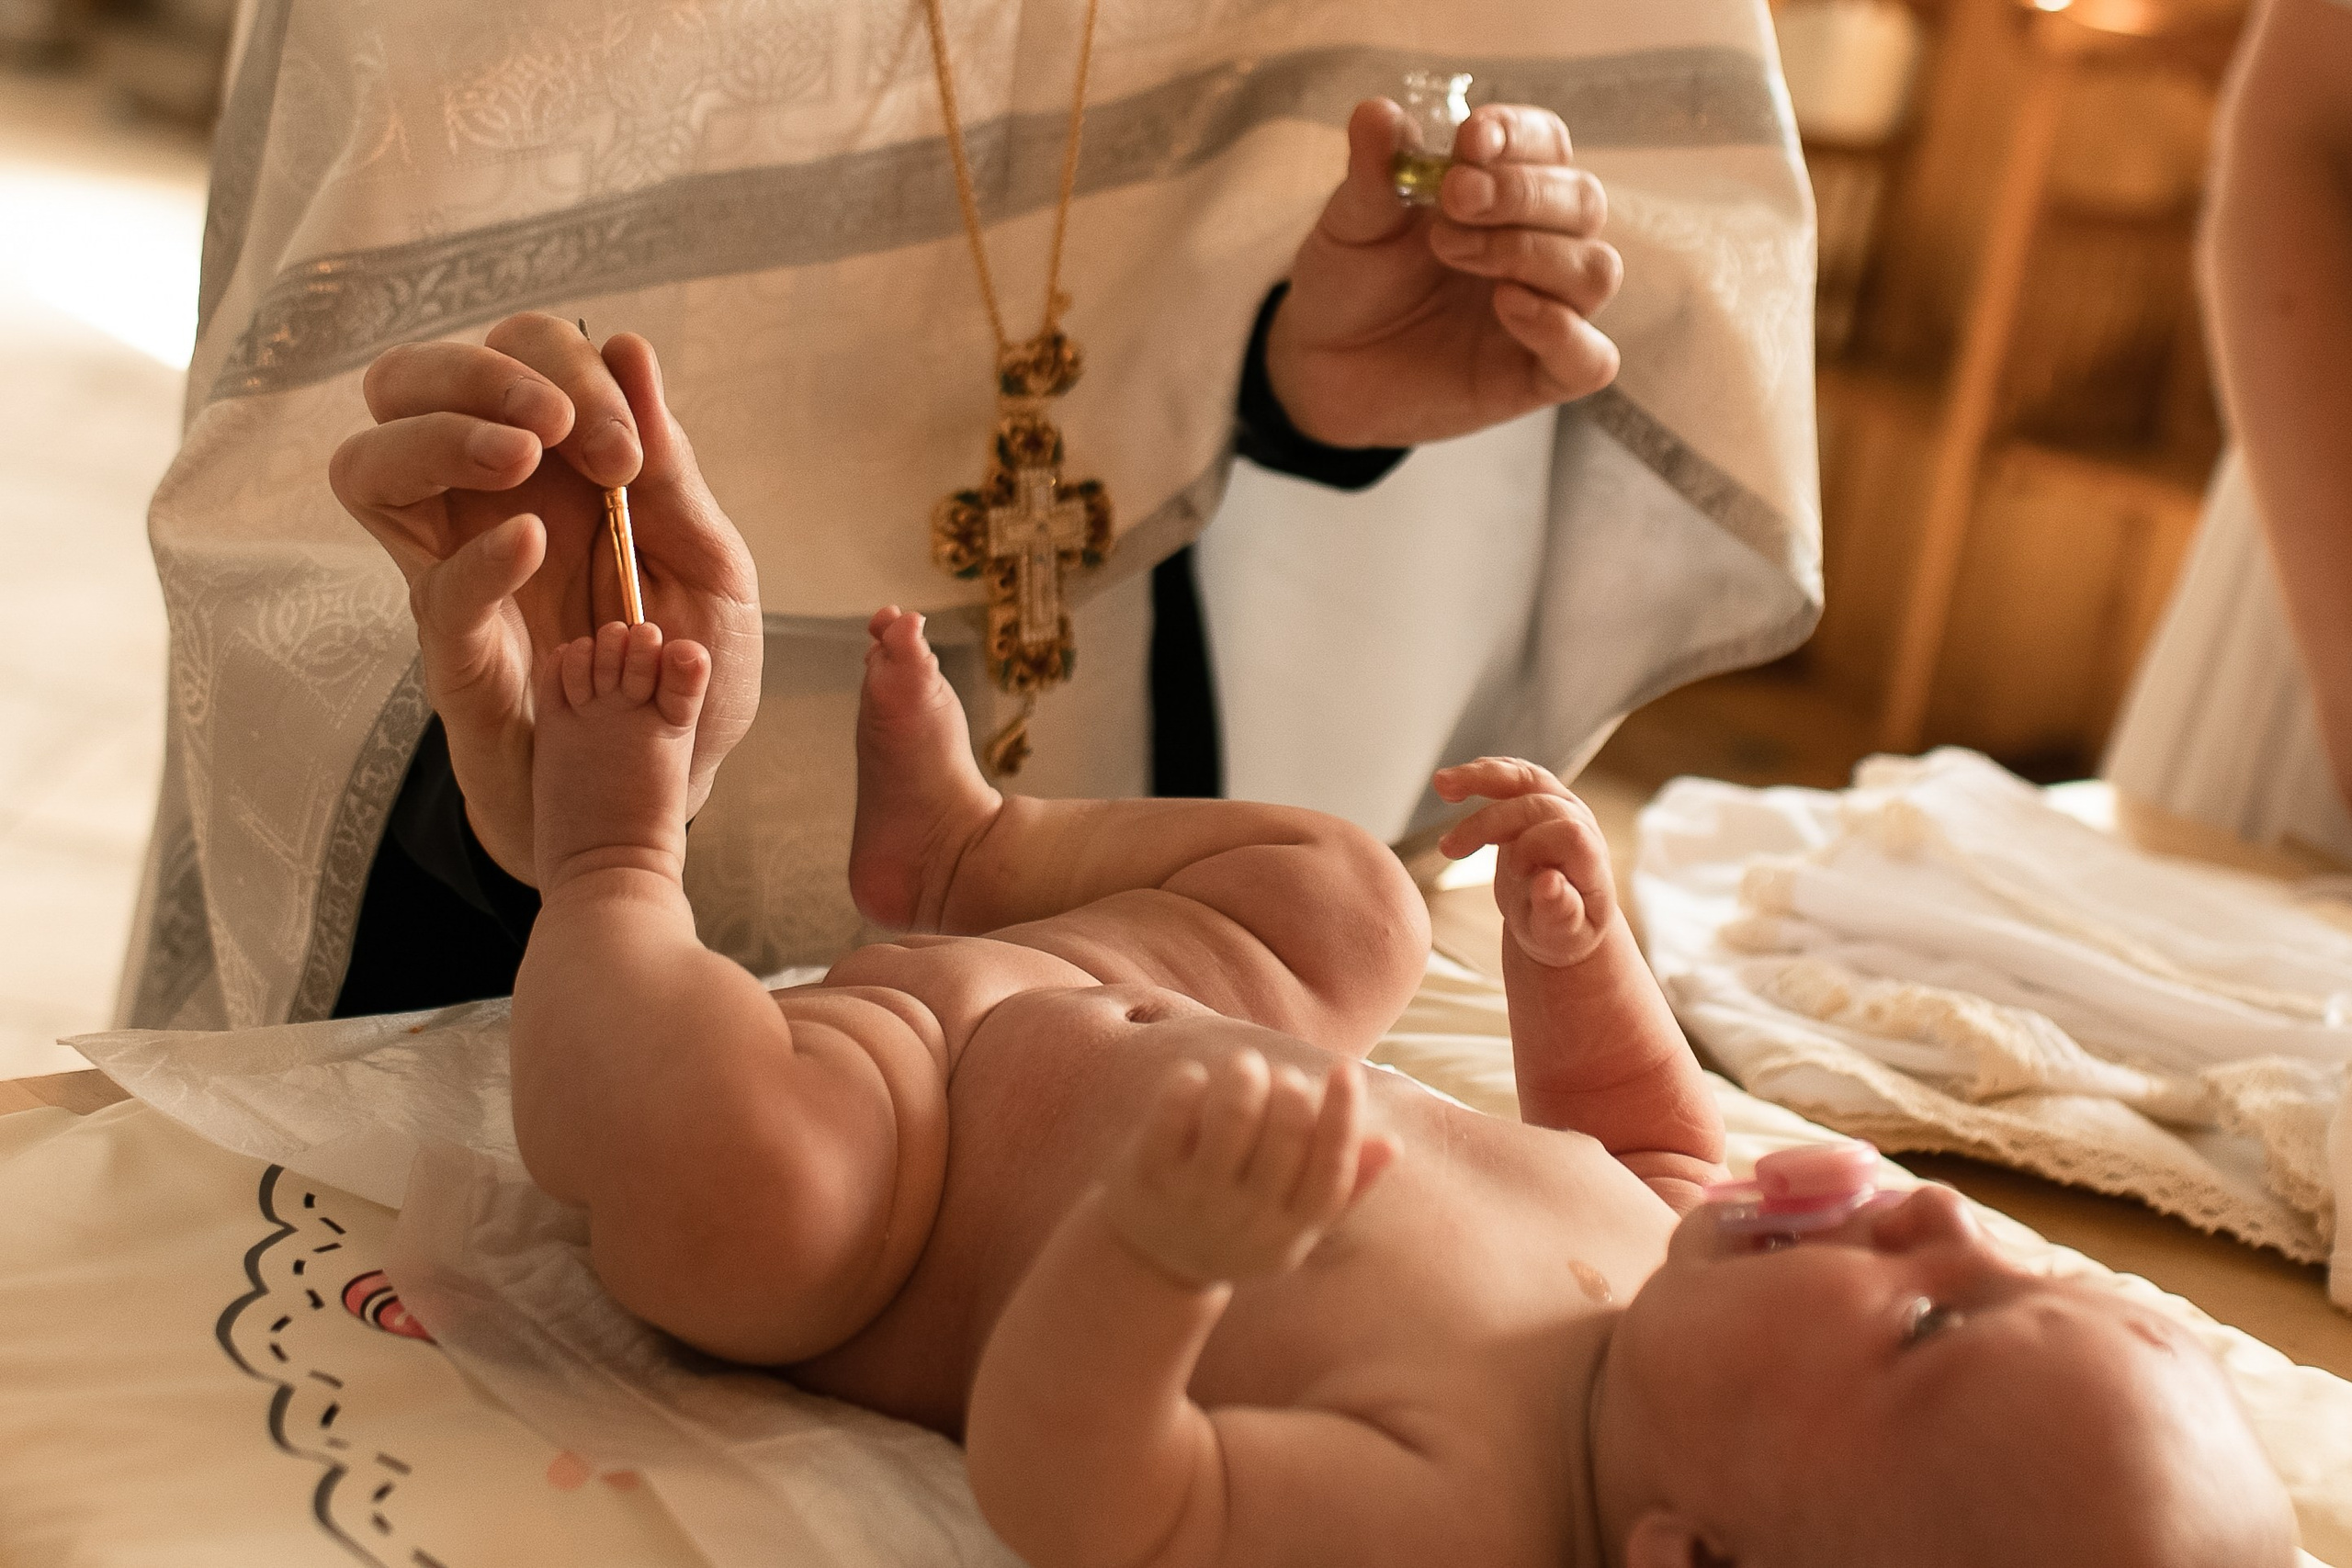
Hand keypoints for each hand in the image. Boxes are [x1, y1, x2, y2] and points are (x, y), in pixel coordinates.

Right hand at [330, 313, 761, 882]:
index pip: (511, 354)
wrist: (666, 793)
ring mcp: (453, 572)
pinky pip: (433, 586)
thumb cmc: (679, 674)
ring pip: (368, 463)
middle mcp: (481, 502)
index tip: (627, 440)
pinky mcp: (453, 653)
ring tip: (523, 455)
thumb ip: (672, 470)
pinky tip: (531, 540)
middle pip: (408, 380)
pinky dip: (477, 551)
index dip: (562, 366)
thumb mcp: (710, 566)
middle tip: (564, 428)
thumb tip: (629, 347)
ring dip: (441, 435)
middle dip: (485, 374)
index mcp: (553, 466)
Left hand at [1102, 1050, 1392, 1288]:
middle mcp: (1244, 1219)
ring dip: (1244, 1081)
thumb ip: (1343, 1185)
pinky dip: (1185, 1090)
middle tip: (1284, 1075)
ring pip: (1230, 1123)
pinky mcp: (1146, 1177)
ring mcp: (1193, 1199)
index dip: (1344, 1116)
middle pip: (1283, 1141)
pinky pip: (1169, 1123)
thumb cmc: (1240, 1223)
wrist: (1151, 1263)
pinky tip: (1192, 1074)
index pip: (1330, 1172)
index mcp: (1289, 1230)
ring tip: (1245, 1063)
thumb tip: (1391, 1143)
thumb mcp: (1291, 1222)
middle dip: (1290, 1095)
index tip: (1347, 1068)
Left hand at [1265, 101, 1622, 449]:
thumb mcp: (1351, 222)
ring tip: (1453, 250)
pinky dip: (1563, 331)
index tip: (1471, 137)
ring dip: (1532, 252)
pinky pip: (1591, 359)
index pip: (1547, 145)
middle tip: (1454, 197)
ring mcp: (1546, 312)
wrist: (1320, 365)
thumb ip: (1373, 172)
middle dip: (1522, 193)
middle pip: (1583, 202)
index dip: (1520, 136)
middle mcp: (1539, 247)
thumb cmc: (1349, 282)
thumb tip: (1376, 112)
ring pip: (1596, 271)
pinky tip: (1508, 305)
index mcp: (1505, 194)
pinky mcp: (1537, 377)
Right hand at [1434, 758, 1615, 967]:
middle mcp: (1578, 824)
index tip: (1516, 872)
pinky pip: (1510, 774)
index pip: (1569, 835)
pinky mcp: (1534, 798)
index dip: (1537, 847)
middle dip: (1488, 823)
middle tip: (1450, 850)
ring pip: (1524, 776)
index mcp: (1590, 860)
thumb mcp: (1561, 937)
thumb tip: (1548, 883)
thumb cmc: (1561, 930)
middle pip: (1536, 804)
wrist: (1559, 917)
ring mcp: (1557, 806)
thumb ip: (1559, 913)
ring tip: (1442, 786)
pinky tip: (1451, 785)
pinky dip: (1480, 775)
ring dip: (1481, 778)